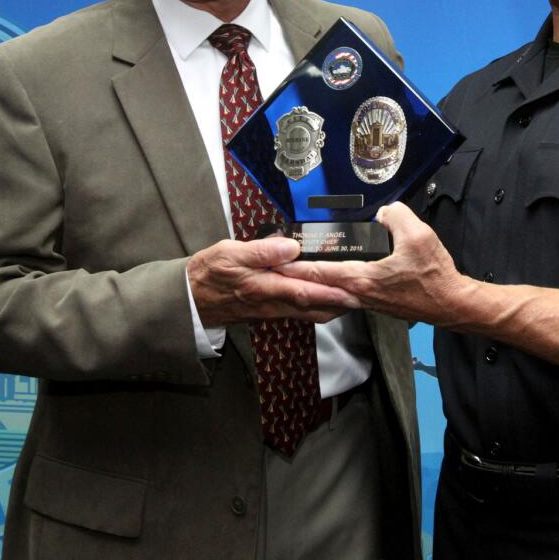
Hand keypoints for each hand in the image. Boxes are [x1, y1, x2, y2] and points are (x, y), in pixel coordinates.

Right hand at [189, 236, 359, 327]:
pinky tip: (328, 300)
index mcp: (264, 287)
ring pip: (310, 312)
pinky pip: (300, 312)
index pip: (304, 291)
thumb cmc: (209, 273)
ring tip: (356, 298)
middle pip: (314, 307)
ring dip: (333, 307)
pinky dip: (318, 307)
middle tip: (367, 296)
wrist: (191, 298)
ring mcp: (272, 310)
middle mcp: (272, 303)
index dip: (331, 291)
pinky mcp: (270, 311)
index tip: (353, 289)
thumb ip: (260, 251)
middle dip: (341, 303)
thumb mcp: (229, 254)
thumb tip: (291, 247)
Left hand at [278, 202, 470, 326]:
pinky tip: (327, 282)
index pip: (321, 272)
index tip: (276, 263)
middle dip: (295, 279)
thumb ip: (396, 216)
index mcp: (364, 279)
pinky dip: (329, 289)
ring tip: (294, 275)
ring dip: (311, 285)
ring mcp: (367, 301)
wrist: (451, 304)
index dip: (296, 267)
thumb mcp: (418, 236)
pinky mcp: (376, 303)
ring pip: (330, 294)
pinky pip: (344, 296)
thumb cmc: (435, 277)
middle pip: (318, 287)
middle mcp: (360, 294)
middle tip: (274, 271)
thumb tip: (384, 212)